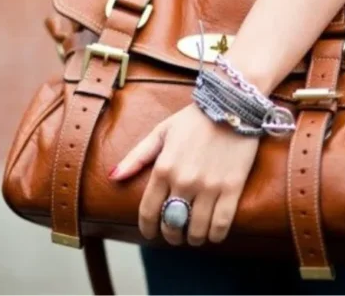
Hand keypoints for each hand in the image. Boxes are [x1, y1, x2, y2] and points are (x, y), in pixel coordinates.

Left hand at [109, 104, 258, 245]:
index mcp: (163, 168)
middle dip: (171, 235)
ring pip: (196, 229)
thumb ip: (136, 157)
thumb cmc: (193, 120)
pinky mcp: (231, 188)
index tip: (150, 233)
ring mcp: (209, 186)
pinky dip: (215, 235)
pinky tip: (213, 234)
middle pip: (171, 224)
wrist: (231, 105)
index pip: (148, 211)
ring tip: (194, 235)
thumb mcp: (160, 132)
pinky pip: (221, 224)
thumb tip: (113, 177)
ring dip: (193, 238)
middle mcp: (184, 180)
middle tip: (174, 235)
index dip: (147, 228)